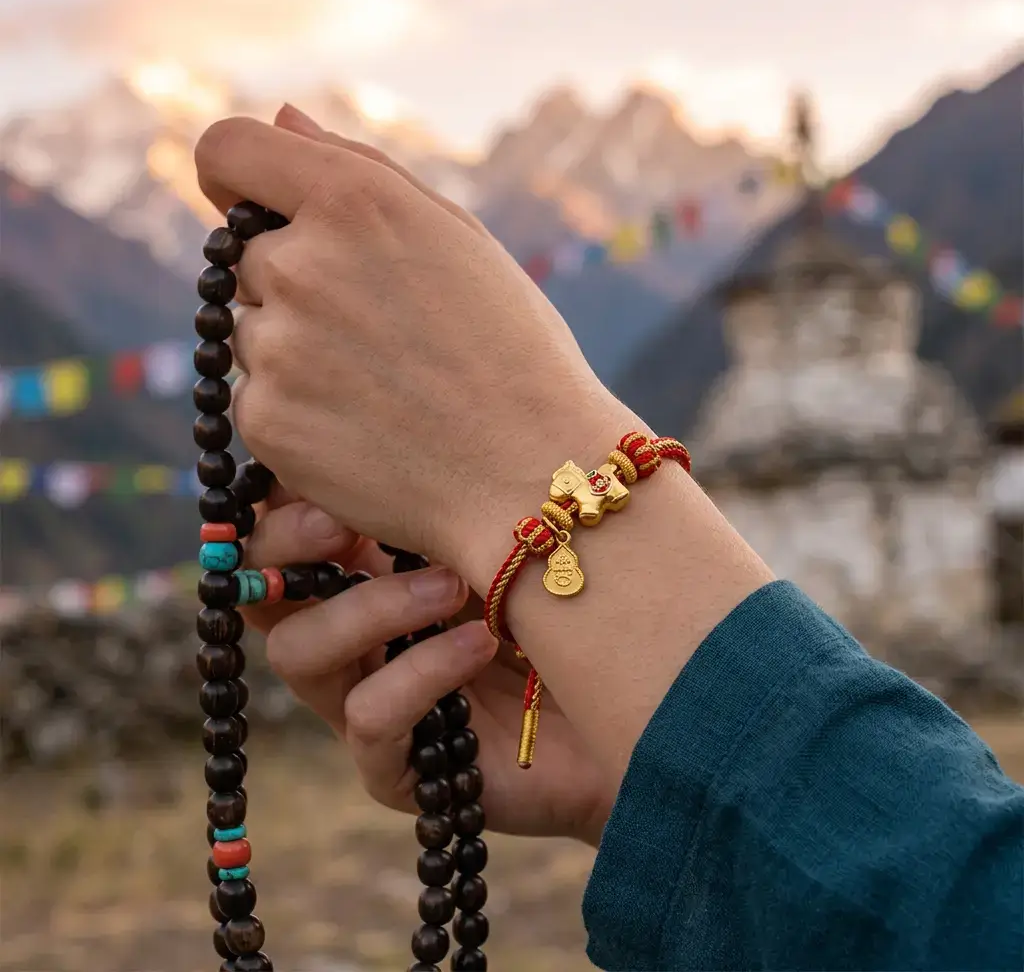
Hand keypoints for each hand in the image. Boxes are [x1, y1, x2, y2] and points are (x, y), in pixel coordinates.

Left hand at [195, 107, 634, 584]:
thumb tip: (283, 120)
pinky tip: (364, 430)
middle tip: (374, 332)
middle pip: (242, 255)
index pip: (226, 151)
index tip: (260, 207)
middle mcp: (301, 264)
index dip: (236, 178)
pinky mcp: (266, 420)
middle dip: (292, 281)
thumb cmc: (513, 353)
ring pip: (250, 331)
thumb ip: (359, 169)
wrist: (532, 477)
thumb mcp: (458, 238)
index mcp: (352, 200)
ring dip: (294, 350)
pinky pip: (256, 398)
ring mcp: (276, 348)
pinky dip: (297, 411)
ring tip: (381, 389)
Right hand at [242, 496, 616, 846]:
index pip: (278, 537)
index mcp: (362, 576)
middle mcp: (349, 640)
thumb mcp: (495, 535)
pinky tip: (478, 644)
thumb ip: (437, 496)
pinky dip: (421, 671)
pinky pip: (369, 716)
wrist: (631, 704)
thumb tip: (393, 424)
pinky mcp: (396, 768)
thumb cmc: (562, 603)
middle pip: (262, 596)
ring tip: (451, 587)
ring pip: (299, 654)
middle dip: (289, 549)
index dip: (278, 501)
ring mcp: (364, 704)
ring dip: (370, 608)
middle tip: (346, 523)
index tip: (318, 465)